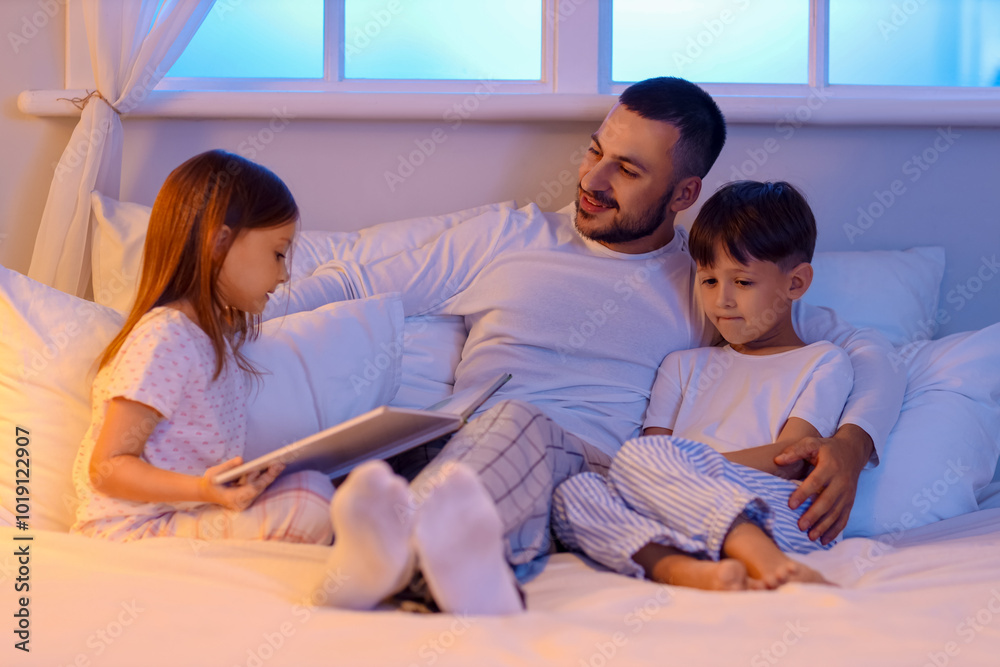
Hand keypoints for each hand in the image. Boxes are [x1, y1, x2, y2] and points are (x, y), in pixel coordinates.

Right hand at [200, 457, 284, 510]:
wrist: (207, 492)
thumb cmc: (210, 483)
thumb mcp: (213, 473)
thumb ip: (227, 467)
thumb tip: (241, 460)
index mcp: (232, 499)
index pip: (250, 491)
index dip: (260, 481)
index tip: (268, 472)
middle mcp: (242, 502)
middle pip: (259, 488)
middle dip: (270, 475)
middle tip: (279, 464)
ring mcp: (246, 500)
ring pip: (261, 486)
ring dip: (270, 474)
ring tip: (280, 463)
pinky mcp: (250, 496)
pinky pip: (260, 485)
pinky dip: (267, 475)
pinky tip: (275, 466)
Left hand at [773, 425, 872, 544]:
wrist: (852, 452)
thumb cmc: (827, 449)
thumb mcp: (812, 443)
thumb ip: (795, 451)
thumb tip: (777, 460)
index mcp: (830, 467)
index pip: (816, 482)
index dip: (803, 494)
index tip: (791, 505)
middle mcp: (841, 482)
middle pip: (827, 501)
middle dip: (814, 515)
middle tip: (800, 526)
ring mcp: (847, 493)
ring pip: (836, 513)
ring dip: (824, 526)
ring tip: (810, 536)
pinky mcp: (850, 501)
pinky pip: (844, 518)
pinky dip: (835, 530)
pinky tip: (824, 540)